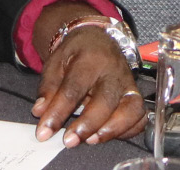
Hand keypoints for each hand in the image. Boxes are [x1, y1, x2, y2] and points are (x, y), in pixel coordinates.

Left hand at [30, 9, 146, 146]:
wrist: (98, 38)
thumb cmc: (75, 53)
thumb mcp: (55, 62)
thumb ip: (48, 88)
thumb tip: (40, 113)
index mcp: (90, 59)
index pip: (74, 88)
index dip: (58, 112)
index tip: (44, 132)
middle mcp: (114, 71)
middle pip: (106, 100)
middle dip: (87, 124)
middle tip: (69, 141)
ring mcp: (129, 83)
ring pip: (130, 109)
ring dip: (112, 130)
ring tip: (90, 140)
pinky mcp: (136, 94)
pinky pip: (140, 116)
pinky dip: (128, 130)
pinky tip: (108, 136)